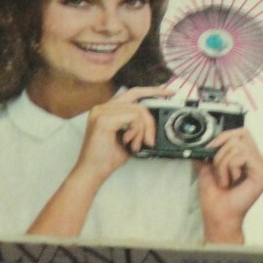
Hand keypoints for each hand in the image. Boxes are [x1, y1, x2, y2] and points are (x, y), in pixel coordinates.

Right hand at [26, 86, 172, 236]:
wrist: (93, 172)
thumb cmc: (107, 159)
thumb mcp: (128, 138)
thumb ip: (137, 126)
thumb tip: (153, 121)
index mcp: (107, 109)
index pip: (133, 93)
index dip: (152, 91)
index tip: (169, 92)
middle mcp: (102, 107)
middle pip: (138, 102)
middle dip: (149, 122)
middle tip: (150, 140)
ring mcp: (101, 111)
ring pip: (137, 110)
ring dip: (141, 131)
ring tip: (134, 145)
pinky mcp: (103, 119)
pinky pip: (132, 118)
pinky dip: (136, 132)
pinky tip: (128, 142)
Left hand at [197, 127, 262, 243]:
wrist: (218, 214)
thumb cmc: (215, 197)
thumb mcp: (208, 167)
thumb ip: (208, 152)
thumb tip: (202, 140)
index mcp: (250, 159)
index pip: (242, 133)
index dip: (224, 136)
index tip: (210, 149)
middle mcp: (259, 162)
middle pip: (240, 136)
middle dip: (221, 153)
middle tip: (219, 173)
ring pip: (238, 146)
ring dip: (223, 163)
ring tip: (225, 180)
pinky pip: (243, 155)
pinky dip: (230, 167)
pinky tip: (232, 182)